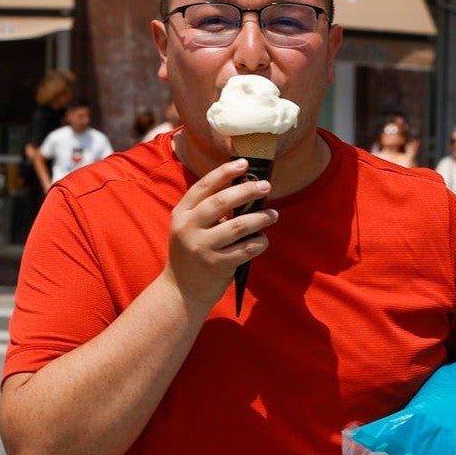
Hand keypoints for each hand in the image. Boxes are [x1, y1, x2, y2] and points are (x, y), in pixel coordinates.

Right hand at [162, 159, 277, 309]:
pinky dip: (260, 242)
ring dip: (261, 217)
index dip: (225, 172)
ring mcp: (202, 247)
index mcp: (181, 214)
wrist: (181, 291)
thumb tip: (245, 187)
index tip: (245, 163)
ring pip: (239, 225)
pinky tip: (264, 239)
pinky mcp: (217, 265)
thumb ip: (208, 209)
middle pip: (222, 201)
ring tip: (274, 214)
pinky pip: (247, 248)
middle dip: (248, 190)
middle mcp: (188, 228)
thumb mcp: (190, 227)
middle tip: (266, 186)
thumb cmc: (192, 252)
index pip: (204, 186)